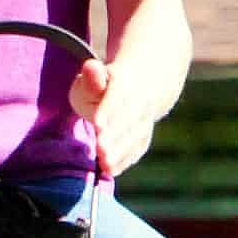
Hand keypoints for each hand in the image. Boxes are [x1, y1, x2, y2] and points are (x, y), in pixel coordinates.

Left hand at [68, 57, 155, 177]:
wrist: (143, 85)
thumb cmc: (104, 84)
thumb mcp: (93, 77)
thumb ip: (91, 78)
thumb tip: (92, 68)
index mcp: (126, 82)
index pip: (117, 96)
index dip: (108, 109)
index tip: (98, 123)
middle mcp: (141, 102)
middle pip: (128, 120)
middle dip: (114, 136)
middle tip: (101, 151)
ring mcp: (146, 119)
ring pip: (135, 136)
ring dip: (120, 152)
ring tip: (105, 164)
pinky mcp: (145, 135)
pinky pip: (137, 148)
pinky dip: (125, 159)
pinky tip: (112, 169)